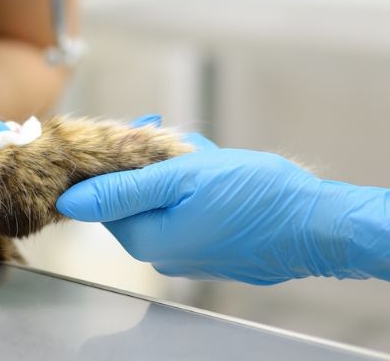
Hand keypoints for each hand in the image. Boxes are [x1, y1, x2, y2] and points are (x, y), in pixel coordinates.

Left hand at [56, 146, 389, 284]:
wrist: (318, 225)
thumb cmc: (258, 197)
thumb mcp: (183, 177)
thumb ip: (122, 189)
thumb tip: (71, 199)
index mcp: (148, 240)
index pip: (101, 201)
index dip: (113, 162)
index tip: (133, 135)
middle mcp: (164, 255)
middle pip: (133, 198)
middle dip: (152, 163)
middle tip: (178, 142)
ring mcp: (192, 254)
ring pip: (165, 199)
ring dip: (178, 171)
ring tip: (208, 157)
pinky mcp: (215, 248)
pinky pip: (190, 210)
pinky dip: (199, 187)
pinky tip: (223, 173)